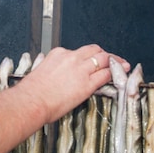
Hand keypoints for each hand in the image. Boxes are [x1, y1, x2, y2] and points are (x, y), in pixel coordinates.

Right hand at [11, 44, 126, 123]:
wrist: (31, 102)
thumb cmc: (32, 92)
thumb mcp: (40, 72)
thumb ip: (50, 69)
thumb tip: (52, 72)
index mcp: (58, 54)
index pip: (79, 52)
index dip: (88, 56)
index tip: (92, 61)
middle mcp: (71, 58)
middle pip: (94, 50)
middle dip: (105, 54)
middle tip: (113, 59)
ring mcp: (81, 70)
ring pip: (103, 59)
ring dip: (115, 61)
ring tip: (122, 65)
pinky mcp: (87, 84)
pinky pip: (105, 75)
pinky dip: (114, 74)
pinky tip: (119, 75)